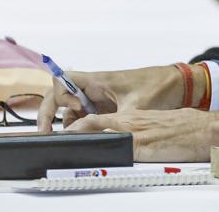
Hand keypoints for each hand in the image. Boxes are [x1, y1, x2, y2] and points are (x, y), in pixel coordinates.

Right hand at [36, 65, 187, 132]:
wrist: (175, 85)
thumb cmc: (157, 86)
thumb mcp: (135, 107)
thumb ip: (115, 123)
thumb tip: (100, 138)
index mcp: (98, 80)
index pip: (63, 80)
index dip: (61, 96)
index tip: (74, 110)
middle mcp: (93, 87)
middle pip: (59, 94)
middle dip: (48, 112)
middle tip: (44, 131)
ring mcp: (97, 98)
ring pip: (70, 108)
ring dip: (66, 122)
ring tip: (68, 139)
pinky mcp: (104, 107)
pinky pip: (83, 116)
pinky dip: (79, 127)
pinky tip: (82, 138)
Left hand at [66, 108, 218, 161]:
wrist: (202, 129)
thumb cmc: (182, 128)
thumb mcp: (154, 125)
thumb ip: (135, 131)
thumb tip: (120, 142)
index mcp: (131, 117)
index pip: (96, 118)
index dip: (76, 125)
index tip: (62, 133)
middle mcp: (130, 123)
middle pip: (92, 124)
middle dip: (71, 131)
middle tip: (54, 139)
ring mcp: (136, 134)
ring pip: (101, 132)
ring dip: (81, 137)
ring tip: (63, 143)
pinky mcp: (145, 146)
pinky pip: (118, 147)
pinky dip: (103, 148)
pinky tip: (92, 153)